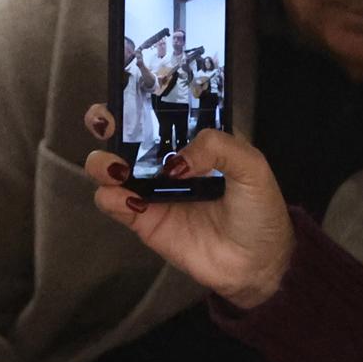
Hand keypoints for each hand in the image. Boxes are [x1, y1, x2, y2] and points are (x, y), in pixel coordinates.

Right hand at [78, 113, 295, 309]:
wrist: (258, 267)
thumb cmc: (260, 212)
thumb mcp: (253, 169)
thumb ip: (219, 147)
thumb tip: (176, 160)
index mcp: (192, 141)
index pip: (160, 111)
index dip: (139, 98)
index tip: (129, 94)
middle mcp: (165, 160)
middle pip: (123, 132)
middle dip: (105, 121)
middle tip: (105, 123)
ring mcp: (149, 189)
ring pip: (107, 165)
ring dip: (102, 161)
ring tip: (117, 170)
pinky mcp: (140, 218)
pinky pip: (111, 201)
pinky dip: (109, 196)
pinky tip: (129, 200)